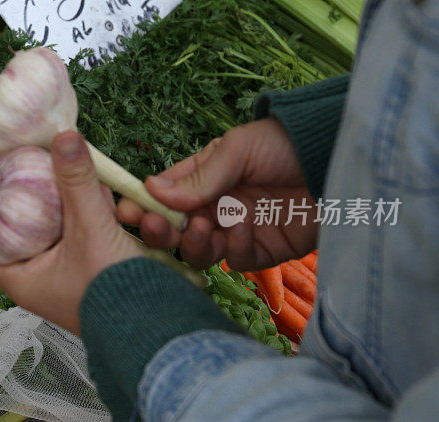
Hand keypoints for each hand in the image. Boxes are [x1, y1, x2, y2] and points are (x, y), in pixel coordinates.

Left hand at [0, 131, 142, 333]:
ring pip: (63, 222)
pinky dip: (107, 214)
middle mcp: (39, 273)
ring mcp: (68, 269)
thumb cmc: (113, 294)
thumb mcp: (91, 231)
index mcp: (21, 277)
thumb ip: (77, 183)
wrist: (161, 329)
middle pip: (18, 225)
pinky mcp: (96, 264)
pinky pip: (92, 228)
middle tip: (27, 165)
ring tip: (110, 197)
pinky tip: (131, 210)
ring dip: (87, 202)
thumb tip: (62, 136)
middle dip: (30, 195)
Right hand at [118, 118, 317, 270]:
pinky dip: (236, 245)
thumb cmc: (287, 143)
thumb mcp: (237, 149)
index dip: (143, 205)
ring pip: (201, 252)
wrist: (340, 161)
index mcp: (203, 178)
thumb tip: (151, 190)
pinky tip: (245, 225)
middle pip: (176, 230)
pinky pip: (237, 259)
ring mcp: (238, 231)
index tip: (126, 211)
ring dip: (196, 242)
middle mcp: (216, 207)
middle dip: (162, 231)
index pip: (163, 196)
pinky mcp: (263, 252)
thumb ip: (198, 176)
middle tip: (155, 227)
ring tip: (206, 226)